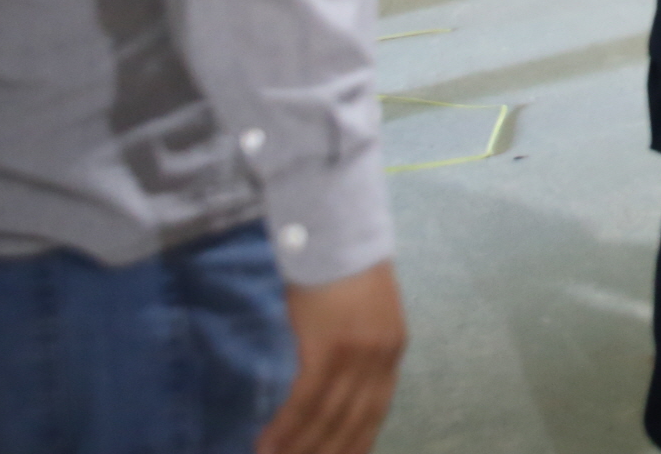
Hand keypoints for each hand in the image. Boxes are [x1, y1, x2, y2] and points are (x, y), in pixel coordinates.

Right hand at [258, 261, 405, 453]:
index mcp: (392, 348)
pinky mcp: (327, 347)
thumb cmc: (343, 266)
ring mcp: (356, 353)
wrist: (337, 230)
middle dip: (328, 451)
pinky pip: (305, 399)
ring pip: (328, 415)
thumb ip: (358, 347)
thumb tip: (340, 380)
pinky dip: (287, 426)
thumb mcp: (364, 312)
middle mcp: (381, 356)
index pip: (377, 409)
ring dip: (300, 446)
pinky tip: (267, 444)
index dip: (359, 442)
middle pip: (354, 420)